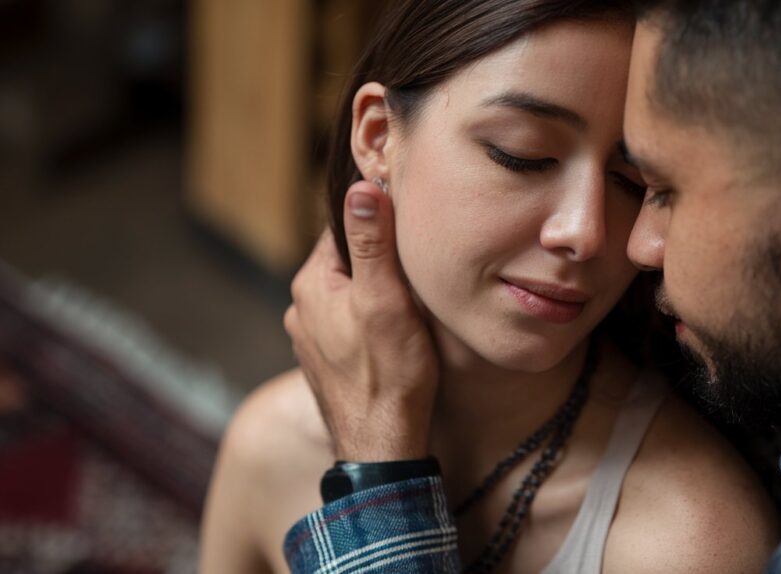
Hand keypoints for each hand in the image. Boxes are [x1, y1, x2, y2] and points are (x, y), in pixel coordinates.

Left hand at [284, 181, 438, 460]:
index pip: (344, 228)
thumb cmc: (390, 375)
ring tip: (409, 304)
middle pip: (347, 261)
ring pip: (348, 295)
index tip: (409, 222)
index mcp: (312, 283)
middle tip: (417, 266)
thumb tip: (362, 188)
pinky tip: (394, 337)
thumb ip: (372, 243)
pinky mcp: (326, 363)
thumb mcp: (386, 300)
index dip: (379, 221)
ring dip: (375, 294)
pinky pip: (348, 325)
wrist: (382, 447)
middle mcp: (302, 307)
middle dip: (379, 260)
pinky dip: (370, 323)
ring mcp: (311, 338)